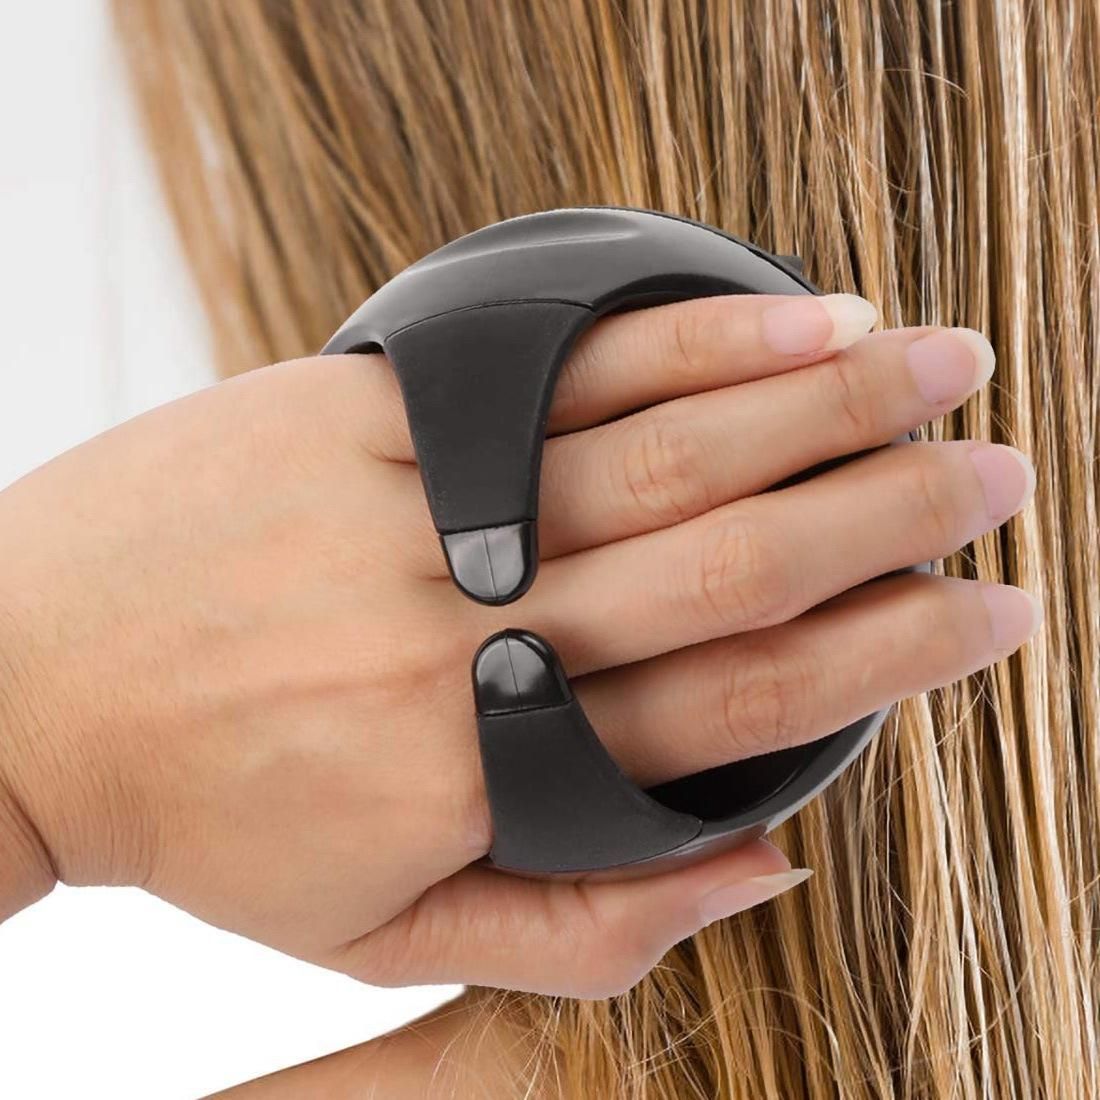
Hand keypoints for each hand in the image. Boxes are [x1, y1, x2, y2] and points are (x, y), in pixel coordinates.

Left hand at [0, 292, 1038, 996]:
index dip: (892, 654)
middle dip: (899, 514)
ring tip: (950, 372)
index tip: (992, 617)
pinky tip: (796, 319)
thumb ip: (583, 921)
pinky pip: (565, 373)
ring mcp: (427, 507)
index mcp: (495, 765)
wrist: (21, 681)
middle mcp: (480, 629)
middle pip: (740, 558)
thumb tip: (764, 867)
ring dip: (832, 405)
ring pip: (673, 449)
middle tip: (1006, 482)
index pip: (745, 697)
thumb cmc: (209, 817)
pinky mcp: (373, 413)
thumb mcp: (382, 932)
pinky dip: (696, 345)